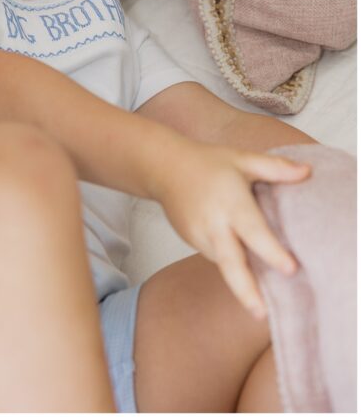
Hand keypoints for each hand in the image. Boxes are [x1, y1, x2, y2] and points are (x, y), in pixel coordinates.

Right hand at [153, 141, 309, 318]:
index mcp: (230, 202)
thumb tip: (307, 172)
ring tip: (261, 306)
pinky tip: (245, 276)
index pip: (253, 230)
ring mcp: (200, 235)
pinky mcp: (192, 242)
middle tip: (262, 314)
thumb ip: (275, 167)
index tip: (291, 269)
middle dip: (246, 291)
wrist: (165, 167)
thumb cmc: (208, 163)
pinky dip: (232, 266)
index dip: (271, 251)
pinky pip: (217, 258)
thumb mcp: (242, 159)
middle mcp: (213, 223)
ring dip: (242, 284)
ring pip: (225, 265)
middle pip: (230, 263)